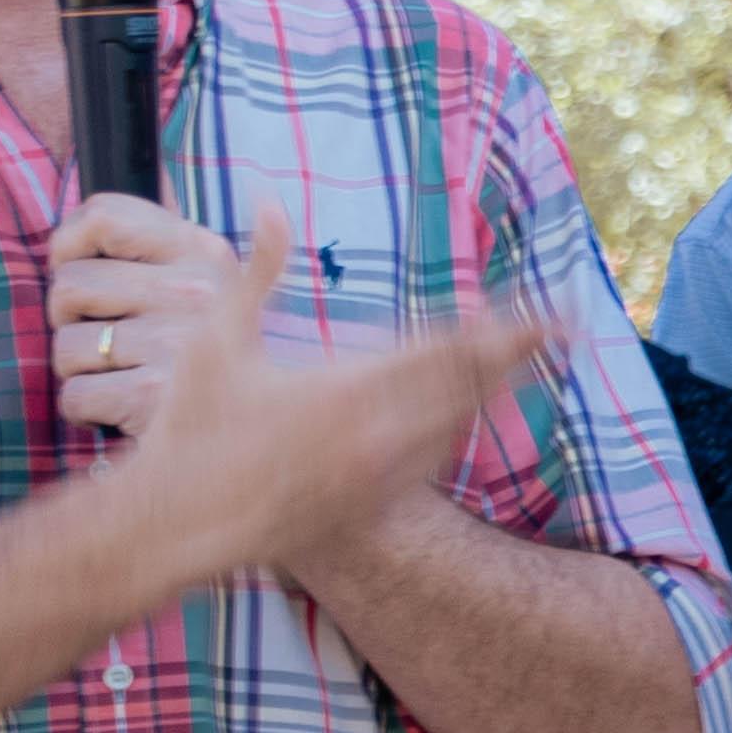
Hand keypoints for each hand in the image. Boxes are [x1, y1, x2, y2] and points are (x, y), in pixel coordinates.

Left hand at [45, 191, 255, 444]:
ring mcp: (173, 344)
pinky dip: (86, 409)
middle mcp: (193, 292)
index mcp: (204, 253)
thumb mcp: (228, 289)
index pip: (104, 216)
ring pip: (66, 345)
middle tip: (108, 337)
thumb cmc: (222, 359)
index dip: (69, 244)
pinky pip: (74, 395)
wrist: (258, 438)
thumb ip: (191, 243)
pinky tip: (119, 407)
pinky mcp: (150, 396)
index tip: (75, 266)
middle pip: (69, 286)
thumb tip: (261, 206)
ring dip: (80, 369)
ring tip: (121, 374)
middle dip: (71, 319)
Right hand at [99, 223, 549, 583]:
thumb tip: (270, 205)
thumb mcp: (215, 340)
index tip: (536, 309)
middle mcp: (374, 438)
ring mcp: (374, 479)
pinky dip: (452, 430)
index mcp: (346, 390)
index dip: (497, 328)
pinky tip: (459, 413)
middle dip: (517, 353)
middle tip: (560, 326)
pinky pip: (428, 463)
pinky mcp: (366, 508)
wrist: (171, 527)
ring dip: (487, 392)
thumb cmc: (187, 430)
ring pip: (455, 428)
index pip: (444, 351)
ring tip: (518, 361)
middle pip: (469, 388)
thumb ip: (254, 271)